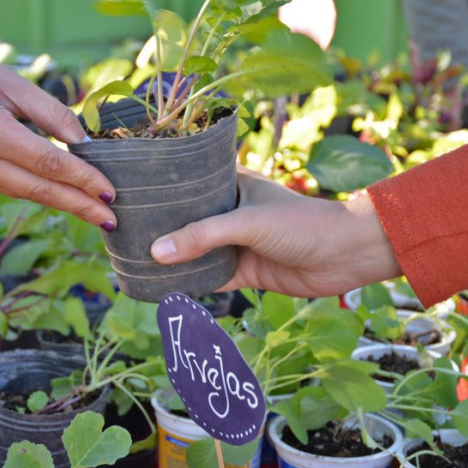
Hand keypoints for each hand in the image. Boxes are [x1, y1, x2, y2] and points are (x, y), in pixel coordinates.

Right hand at [0, 38, 115, 229]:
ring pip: (27, 194)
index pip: (48, 162)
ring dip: (64, 204)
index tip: (110, 192)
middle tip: (112, 221)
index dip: (82, 179)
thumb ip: (50, 112)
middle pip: (40, 190)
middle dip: (79, 206)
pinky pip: (12, 188)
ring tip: (96, 213)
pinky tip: (65, 196)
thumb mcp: (10, 82)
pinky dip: (41, 192)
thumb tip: (85, 142)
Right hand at [150, 167, 401, 297]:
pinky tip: (163, 286)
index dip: (162, 188)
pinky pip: (209, 277)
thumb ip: (202, 236)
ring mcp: (237, 242)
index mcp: (232, 184)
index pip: (189, 181)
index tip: (130, 193)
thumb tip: (156, 253)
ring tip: (134, 259)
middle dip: (161, 227)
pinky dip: (189, 282)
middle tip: (124, 231)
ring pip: (195, 250)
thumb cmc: (300, 224)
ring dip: (173, 257)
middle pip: (188, 219)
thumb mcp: (246, 222)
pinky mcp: (244, 271)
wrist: (344, 256)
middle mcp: (230, 211)